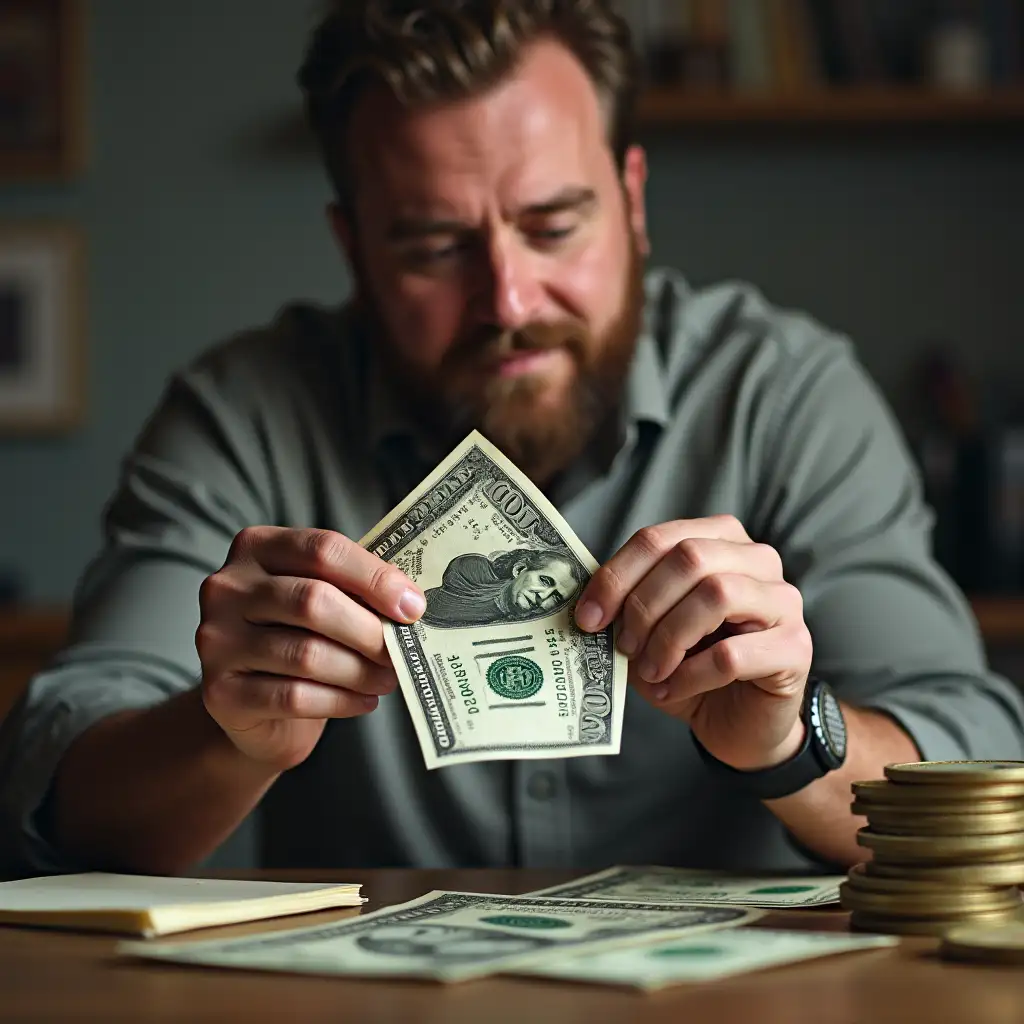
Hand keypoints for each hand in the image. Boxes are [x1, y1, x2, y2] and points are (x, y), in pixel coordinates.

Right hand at [197, 526, 424, 769]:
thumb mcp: (322, 598)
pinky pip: (294, 696)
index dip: (374, 577)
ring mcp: (216, 640)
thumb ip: (355, 589)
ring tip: (388, 678)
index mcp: (256, 547)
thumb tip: (410, 603)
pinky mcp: (220, 692)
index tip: (413, 606)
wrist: (255, 705)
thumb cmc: (299, 635)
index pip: (322, 549)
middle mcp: (227, 587)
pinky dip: (340, 700)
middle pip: (312, 600)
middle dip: (368, 629)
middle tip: (401, 651)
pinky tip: (364, 700)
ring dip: (360, 670)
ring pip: (306, 654)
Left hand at [575, 515, 811, 770]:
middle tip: (623, 646)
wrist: (739, 723)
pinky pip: (732, 654)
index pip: (659, 538)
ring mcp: (784, 601)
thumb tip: (589, 607)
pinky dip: (691, 675)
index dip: (617, 575)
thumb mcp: (650, 632)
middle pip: (690, 557)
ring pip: (717, 595)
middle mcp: (758, 560)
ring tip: (651, 671)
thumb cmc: (692, 668)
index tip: (587, 617)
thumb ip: (627, 609)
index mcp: (718, 541)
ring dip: (670, 637)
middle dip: (644, 605)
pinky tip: (674, 689)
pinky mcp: (795, 648)